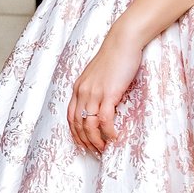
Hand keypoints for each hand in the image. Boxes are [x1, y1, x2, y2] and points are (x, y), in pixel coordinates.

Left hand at [67, 26, 143, 153]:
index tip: (84, 144)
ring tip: (104, 148)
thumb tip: (101, 104)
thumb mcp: (99, 75)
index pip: (71, 117)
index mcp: (79, 88)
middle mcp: (82, 92)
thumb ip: (96, 88)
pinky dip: (108, 131)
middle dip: (85, 141)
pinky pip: (105, 119)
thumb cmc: (115, 56)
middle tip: (95, 151)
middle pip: (78, 124)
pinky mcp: (109, 93)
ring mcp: (94, 93)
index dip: (76, 134)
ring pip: (89, 125)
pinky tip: (114, 137)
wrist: (123, 41)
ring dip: (96, 140)